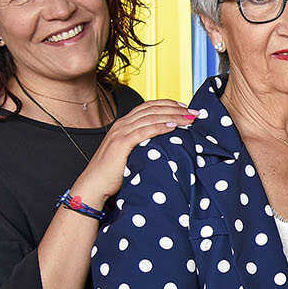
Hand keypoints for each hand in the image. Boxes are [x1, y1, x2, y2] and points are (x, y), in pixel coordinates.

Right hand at [69, 100, 192, 207]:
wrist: (94, 184)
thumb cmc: (113, 172)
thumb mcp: (131, 152)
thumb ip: (144, 144)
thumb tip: (166, 144)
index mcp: (124, 124)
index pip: (149, 107)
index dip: (168, 104)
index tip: (185, 107)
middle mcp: (122, 124)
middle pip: (152, 109)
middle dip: (175, 109)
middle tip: (194, 113)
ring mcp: (120, 132)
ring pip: (150, 118)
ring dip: (172, 116)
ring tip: (189, 119)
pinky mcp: (121, 143)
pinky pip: (143, 131)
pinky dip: (159, 127)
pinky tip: (173, 126)